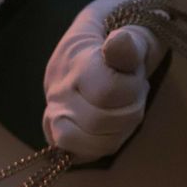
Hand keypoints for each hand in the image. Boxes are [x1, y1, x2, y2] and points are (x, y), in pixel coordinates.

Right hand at [42, 0, 164, 162]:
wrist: (87, 49)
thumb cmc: (119, 39)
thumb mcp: (133, 32)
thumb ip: (130, 41)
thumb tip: (119, 41)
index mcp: (75, 61)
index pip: (108, 91)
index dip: (132, 88)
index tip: (133, 72)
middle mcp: (58, 92)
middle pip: (102, 121)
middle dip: (130, 109)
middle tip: (132, 91)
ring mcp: (53, 117)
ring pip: (96, 144)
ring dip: (121, 128)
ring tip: (122, 107)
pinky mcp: (55, 136)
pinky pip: (86, 155)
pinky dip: (105, 143)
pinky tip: (110, 124)